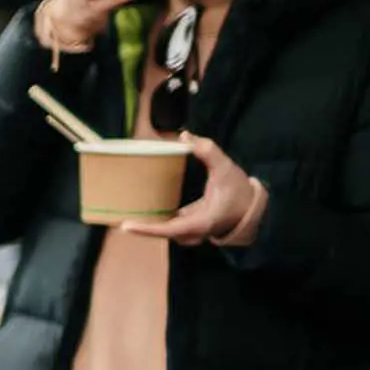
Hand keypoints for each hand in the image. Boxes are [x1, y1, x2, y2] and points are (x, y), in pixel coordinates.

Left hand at [121, 133, 264, 247]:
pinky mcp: (186, 229)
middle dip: (139, 223)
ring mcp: (188, 234)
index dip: (146, 229)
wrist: (253, 210)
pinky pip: (166, 225)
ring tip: (122, 210)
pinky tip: (141, 206)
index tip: (125, 226)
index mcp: (200, 223)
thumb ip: (208, 151)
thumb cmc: (239, 191)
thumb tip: (185, 135)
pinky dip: (154, 217)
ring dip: (145, 220)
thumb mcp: (226, 169)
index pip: (168, 229)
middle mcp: (191, 234)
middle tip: (116, 212)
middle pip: (159, 231)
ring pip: (161, 229)